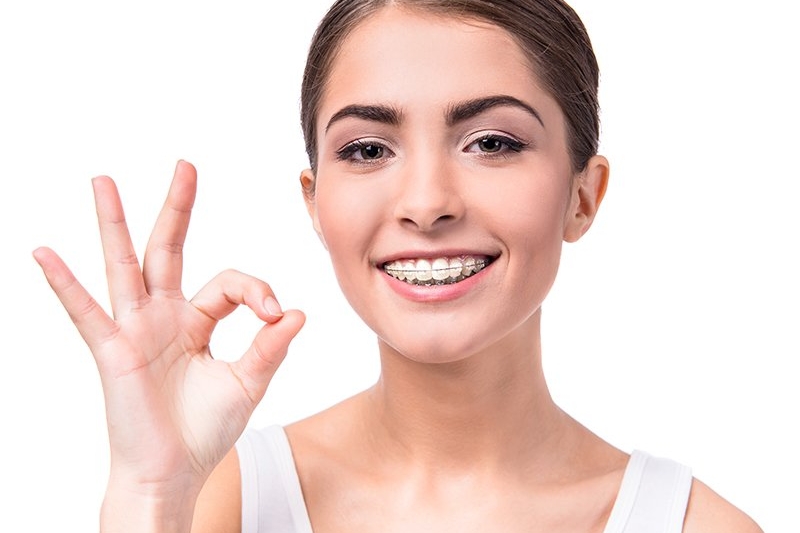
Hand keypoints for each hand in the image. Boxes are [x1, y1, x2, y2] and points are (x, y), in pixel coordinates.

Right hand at [34, 161, 303, 522]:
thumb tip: (298, 312)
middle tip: (186, 165)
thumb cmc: (205, 430)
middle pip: (170, 250)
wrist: (173, 471)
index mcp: (196, 321)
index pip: (228, 282)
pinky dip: (64, 284)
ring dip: (116, 222)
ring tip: (103, 181)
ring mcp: (135, 329)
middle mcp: (163, 317)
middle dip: (178, 208)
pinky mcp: (113, 351)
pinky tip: (45, 253)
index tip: (276, 313)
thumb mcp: (248, 383)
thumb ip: (270, 347)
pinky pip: (86, 312)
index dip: (256, 290)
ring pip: (125, 265)